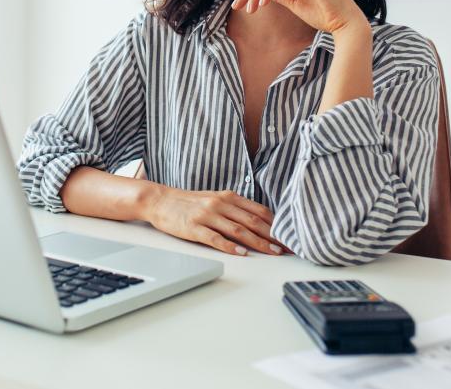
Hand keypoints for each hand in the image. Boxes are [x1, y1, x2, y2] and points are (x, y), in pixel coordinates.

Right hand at [142, 186, 292, 255]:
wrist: (161, 200)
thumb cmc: (190, 202)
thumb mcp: (215, 199)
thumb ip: (236, 208)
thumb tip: (260, 221)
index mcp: (228, 196)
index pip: (259, 211)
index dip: (276, 224)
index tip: (289, 236)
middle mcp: (220, 204)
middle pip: (252, 221)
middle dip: (273, 237)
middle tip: (287, 248)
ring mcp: (207, 216)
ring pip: (238, 230)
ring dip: (258, 243)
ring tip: (272, 253)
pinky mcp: (194, 228)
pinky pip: (215, 238)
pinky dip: (230, 246)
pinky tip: (241, 253)